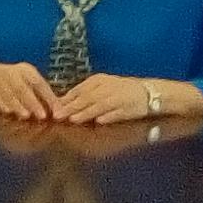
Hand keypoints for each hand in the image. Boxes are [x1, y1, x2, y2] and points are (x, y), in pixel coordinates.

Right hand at [0, 63, 56, 122]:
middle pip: (24, 88)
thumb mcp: (26, 83)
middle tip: (42, 116)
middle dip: (33, 103)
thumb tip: (59, 113)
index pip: (40, 84)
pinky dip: (1, 103)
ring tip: (25, 116)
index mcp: (26, 71)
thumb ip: (41, 96)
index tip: (57, 112)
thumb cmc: (12, 83)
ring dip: (17, 105)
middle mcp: (13, 72)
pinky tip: (7, 111)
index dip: (49, 98)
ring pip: (9, 93)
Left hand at [52, 72, 178, 126]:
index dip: (66, 99)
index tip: (53, 108)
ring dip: (86, 113)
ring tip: (74, 119)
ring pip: (100, 105)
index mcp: (98, 80)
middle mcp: (107, 87)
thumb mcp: (102, 87)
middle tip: (58, 116)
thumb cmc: (121, 90)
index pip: (79, 90)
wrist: (149, 92)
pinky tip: (99, 122)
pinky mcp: (129, 108)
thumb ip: (84, 94)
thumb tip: (62, 103)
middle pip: (87, 98)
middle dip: (71, 107)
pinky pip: (117, 113)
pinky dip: (108, 117)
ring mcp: (118, 98)